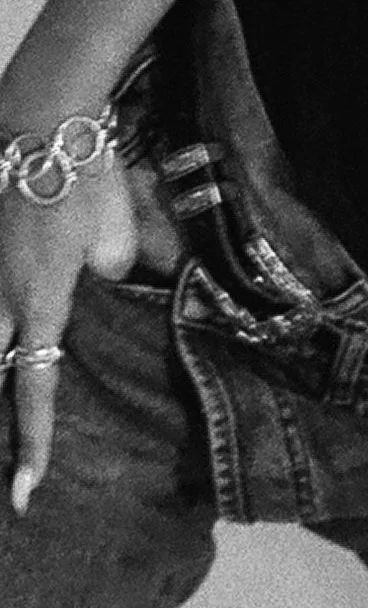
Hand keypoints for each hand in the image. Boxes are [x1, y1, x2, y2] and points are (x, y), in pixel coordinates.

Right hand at [0, 152, 140, 511]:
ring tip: (4, 427)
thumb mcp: (116, 237)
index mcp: (37, 302)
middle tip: (8, 477)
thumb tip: (99, 276)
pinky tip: (3, 335)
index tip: (25, 489)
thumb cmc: (84, 177)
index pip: (31, 386)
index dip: (30, 441)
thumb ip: (108, 271)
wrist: (41, 119)